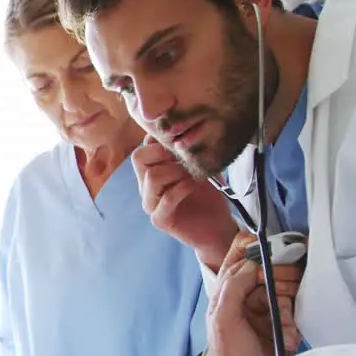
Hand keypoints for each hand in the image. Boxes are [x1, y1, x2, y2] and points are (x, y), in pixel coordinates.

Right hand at [132, 135, 237, 269]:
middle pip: (138, 158)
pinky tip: (196, 184)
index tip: (183, 143)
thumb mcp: (199, 166)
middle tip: (186, 157)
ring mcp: (150, 204)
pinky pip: (167, 198)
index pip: (142, 148)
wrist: (218, 227)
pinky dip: (184, 187)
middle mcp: (146, 187)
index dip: (160, 140)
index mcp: (151, 172)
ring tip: (193, 173)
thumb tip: (187, 128)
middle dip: (164, 152)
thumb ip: (188, 150)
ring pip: (151, 177)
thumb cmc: (208, 196)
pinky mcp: (160, 219)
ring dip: (176, 170)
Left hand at [209, 234, 303, 355]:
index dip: (251, 255)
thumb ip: (232, 288)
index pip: (238, 265)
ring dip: (285, 311)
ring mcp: (264, 314)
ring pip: (282, 294)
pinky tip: (285, 339)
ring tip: (280, 328)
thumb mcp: (223, 319)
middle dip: (276, 286)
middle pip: (266, 277)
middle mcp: (244, 302)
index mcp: (225, 297)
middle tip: (278, 300)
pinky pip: (292, 315)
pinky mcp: (280, 327)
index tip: (267, 252)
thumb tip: (249, 264)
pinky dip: (291, 327)